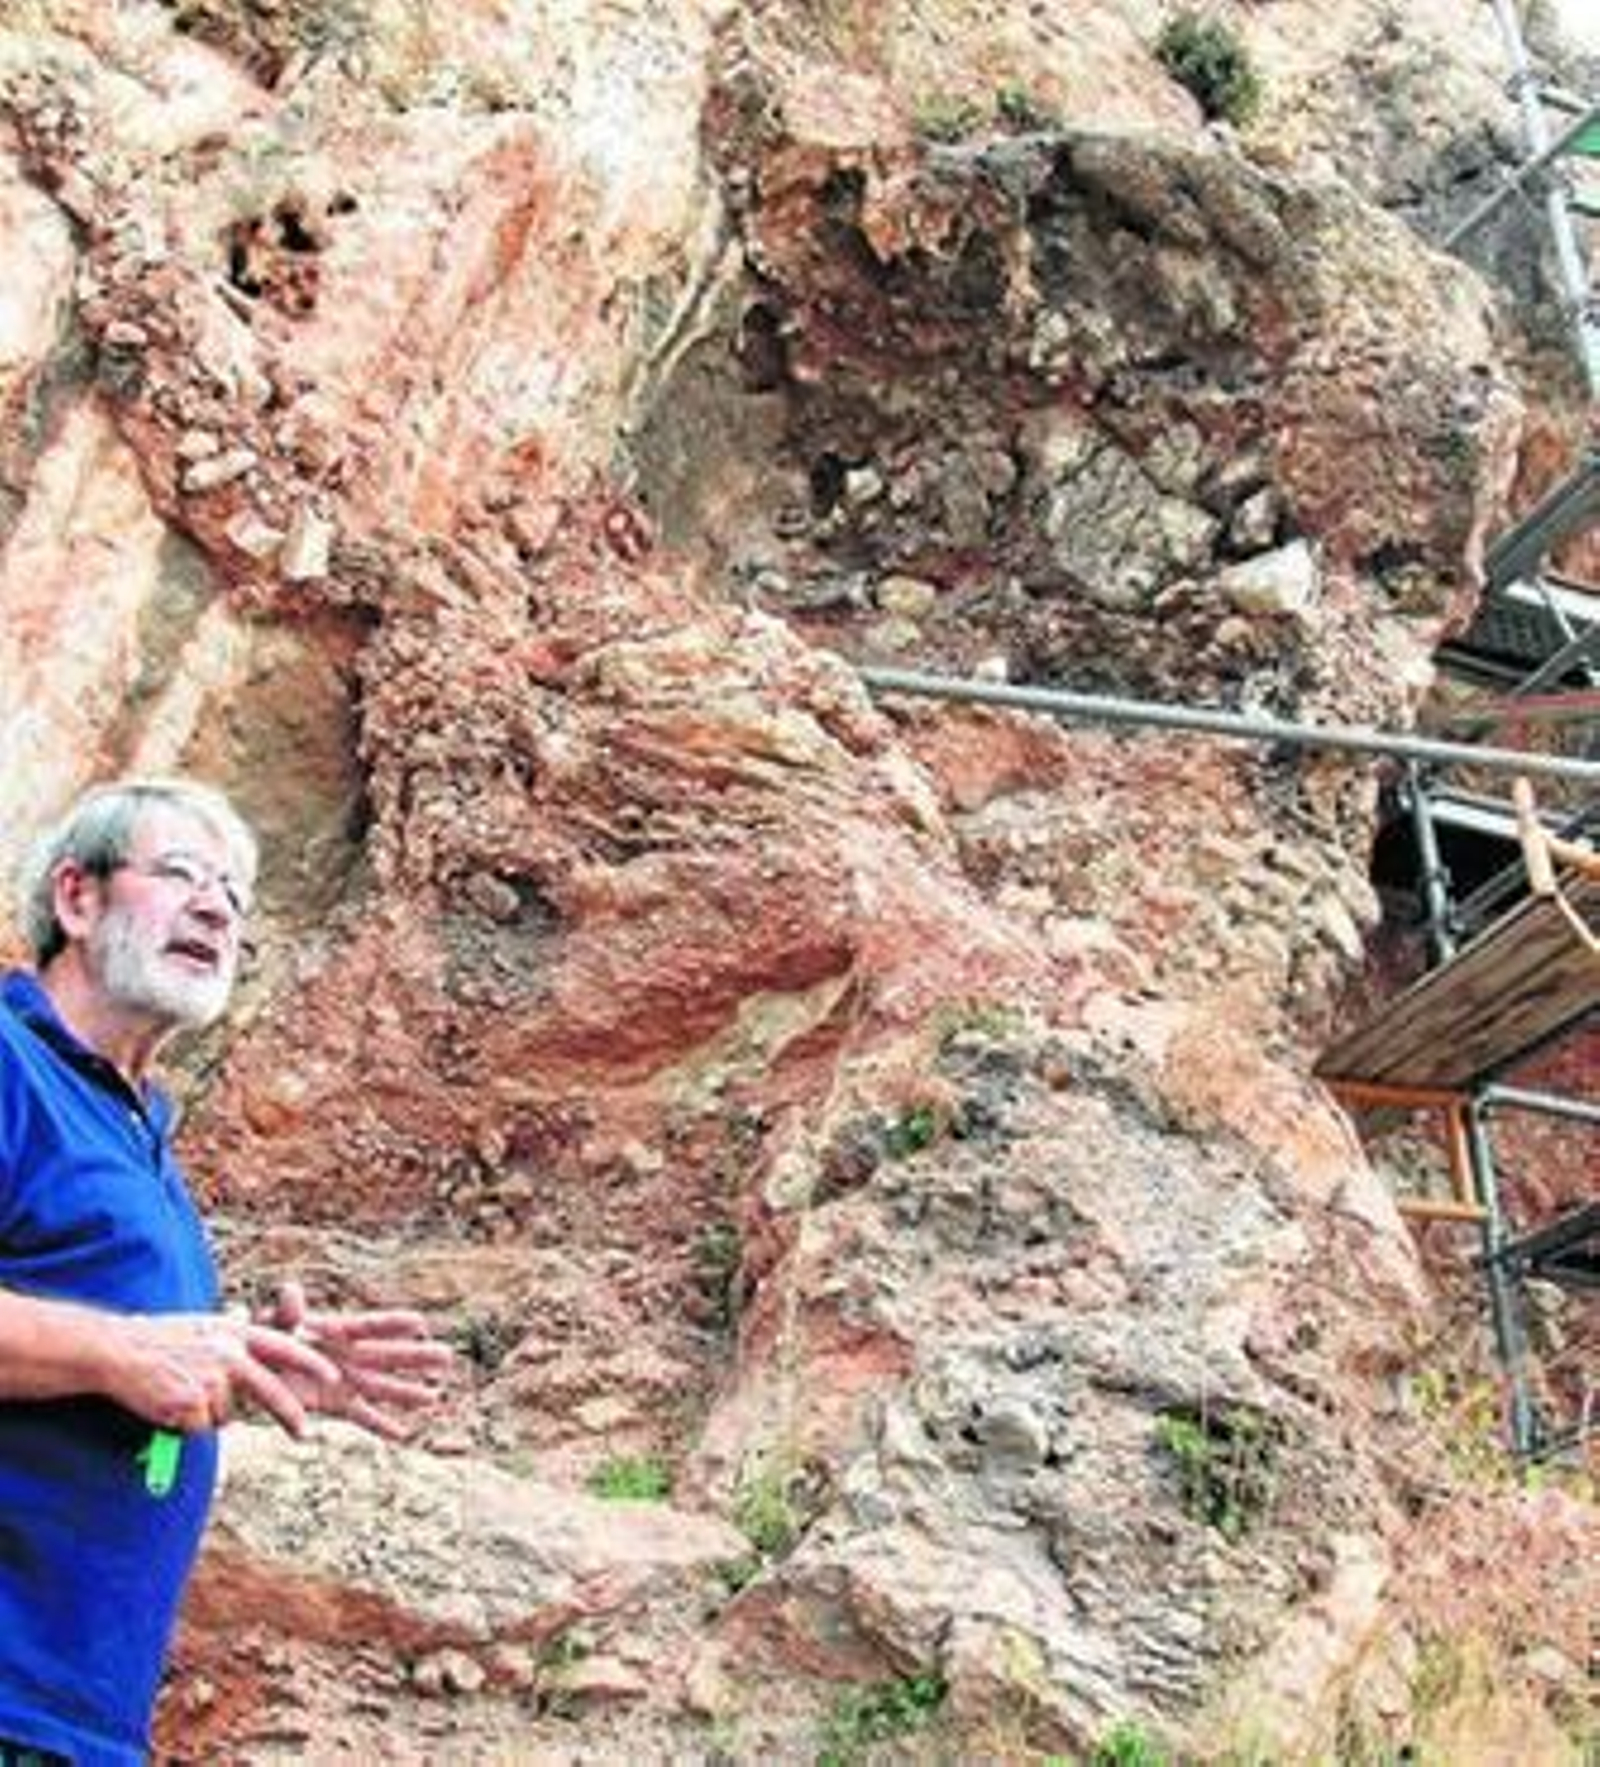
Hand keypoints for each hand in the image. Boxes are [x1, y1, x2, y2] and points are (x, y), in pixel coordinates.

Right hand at [101, 1311, 342, 1437]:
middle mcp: (229, 1353)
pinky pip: (202, 1427)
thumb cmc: (161, 1340)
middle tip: (305, 1434)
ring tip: (180, 1394)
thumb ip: (232, 1337)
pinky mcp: (193, 1403)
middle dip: (290, 1414)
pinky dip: (188, 1425)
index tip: (334, 1376)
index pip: (284, 1346)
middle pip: (271, 1389)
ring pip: (226, 1415)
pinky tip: (170, 1406)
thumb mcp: (205, 1327)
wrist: (118, 1351)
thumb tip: (251, 1332)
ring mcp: (211, 1379)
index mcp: (235, 1332)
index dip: (310, 1362)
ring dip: (207, 1415)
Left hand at [260, 1281, 453, 1440]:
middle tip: (448, 1357)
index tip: (420, 1323)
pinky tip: (403, 1434)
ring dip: (407, 1393)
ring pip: (381, 1387)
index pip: (369, 1327)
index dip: (393, 1326)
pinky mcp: (335, 1405)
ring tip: (435, 1397)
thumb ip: (286, 1312)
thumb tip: (290, 1291)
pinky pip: (362, 1416)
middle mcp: (349, 1356)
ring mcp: (345, 1381)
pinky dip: (381, 1425)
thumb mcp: (273, 1323)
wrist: (258, 1368)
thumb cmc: (266, 1338)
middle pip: (386, 1357)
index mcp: (336, 1331)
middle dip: (416, 1358)